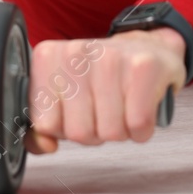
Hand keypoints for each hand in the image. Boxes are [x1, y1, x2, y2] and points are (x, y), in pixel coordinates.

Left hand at [27, 28, 184, 152]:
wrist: (147, 48)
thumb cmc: (103, 76)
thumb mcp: (64, 94)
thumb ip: (46, 124)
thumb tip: (45, 145)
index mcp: (48, 57)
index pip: (45, 124)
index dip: (65, 129)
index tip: (77, 112)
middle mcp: (75, 53)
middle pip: (78, 132)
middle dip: (95, 133)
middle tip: (104, 112)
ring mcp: (109, 58)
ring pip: (109, 132)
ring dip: (120, 131)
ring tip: (122, 108)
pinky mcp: (142, 67)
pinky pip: (138, 125)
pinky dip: (141, 130)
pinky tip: (139, 110)